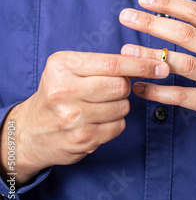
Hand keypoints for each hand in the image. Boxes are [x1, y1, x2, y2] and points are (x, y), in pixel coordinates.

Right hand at [0, 52, 167, 183]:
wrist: (29, 132)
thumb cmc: (58, 94)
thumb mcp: (70, 69)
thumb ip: (104, 64)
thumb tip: (150, 61)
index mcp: (63, 66)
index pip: (113, 63)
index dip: (142, 65)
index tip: (162, 66)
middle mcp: (65, 90)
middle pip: (121, 86)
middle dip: (125, 88)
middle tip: (112, 90)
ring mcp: (74, 117)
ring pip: (123, 107)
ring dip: (119, 106)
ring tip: (98, 107)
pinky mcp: (82, 138)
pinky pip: (119, 126)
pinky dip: (114, 123)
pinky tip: (96, 121)